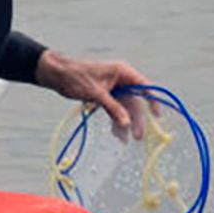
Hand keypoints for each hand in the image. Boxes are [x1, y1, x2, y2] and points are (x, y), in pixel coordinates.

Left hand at [35, 50, 152, 138]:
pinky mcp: (105, 96)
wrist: (57, 75)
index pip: (144, 86)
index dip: (152, 100)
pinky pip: (115, 110)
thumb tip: (127, 123)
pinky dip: (115, 120)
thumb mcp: (96, 94)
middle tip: (138, 137)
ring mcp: (113, 89)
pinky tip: (116, 133)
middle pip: (134, 101)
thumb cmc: (76, 77)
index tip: (157, 115)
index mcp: (122, 72)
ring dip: (124, 123)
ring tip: (123, 139)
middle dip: (136, 119)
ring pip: (125, 108)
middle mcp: (121, 80)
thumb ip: (113, 108)